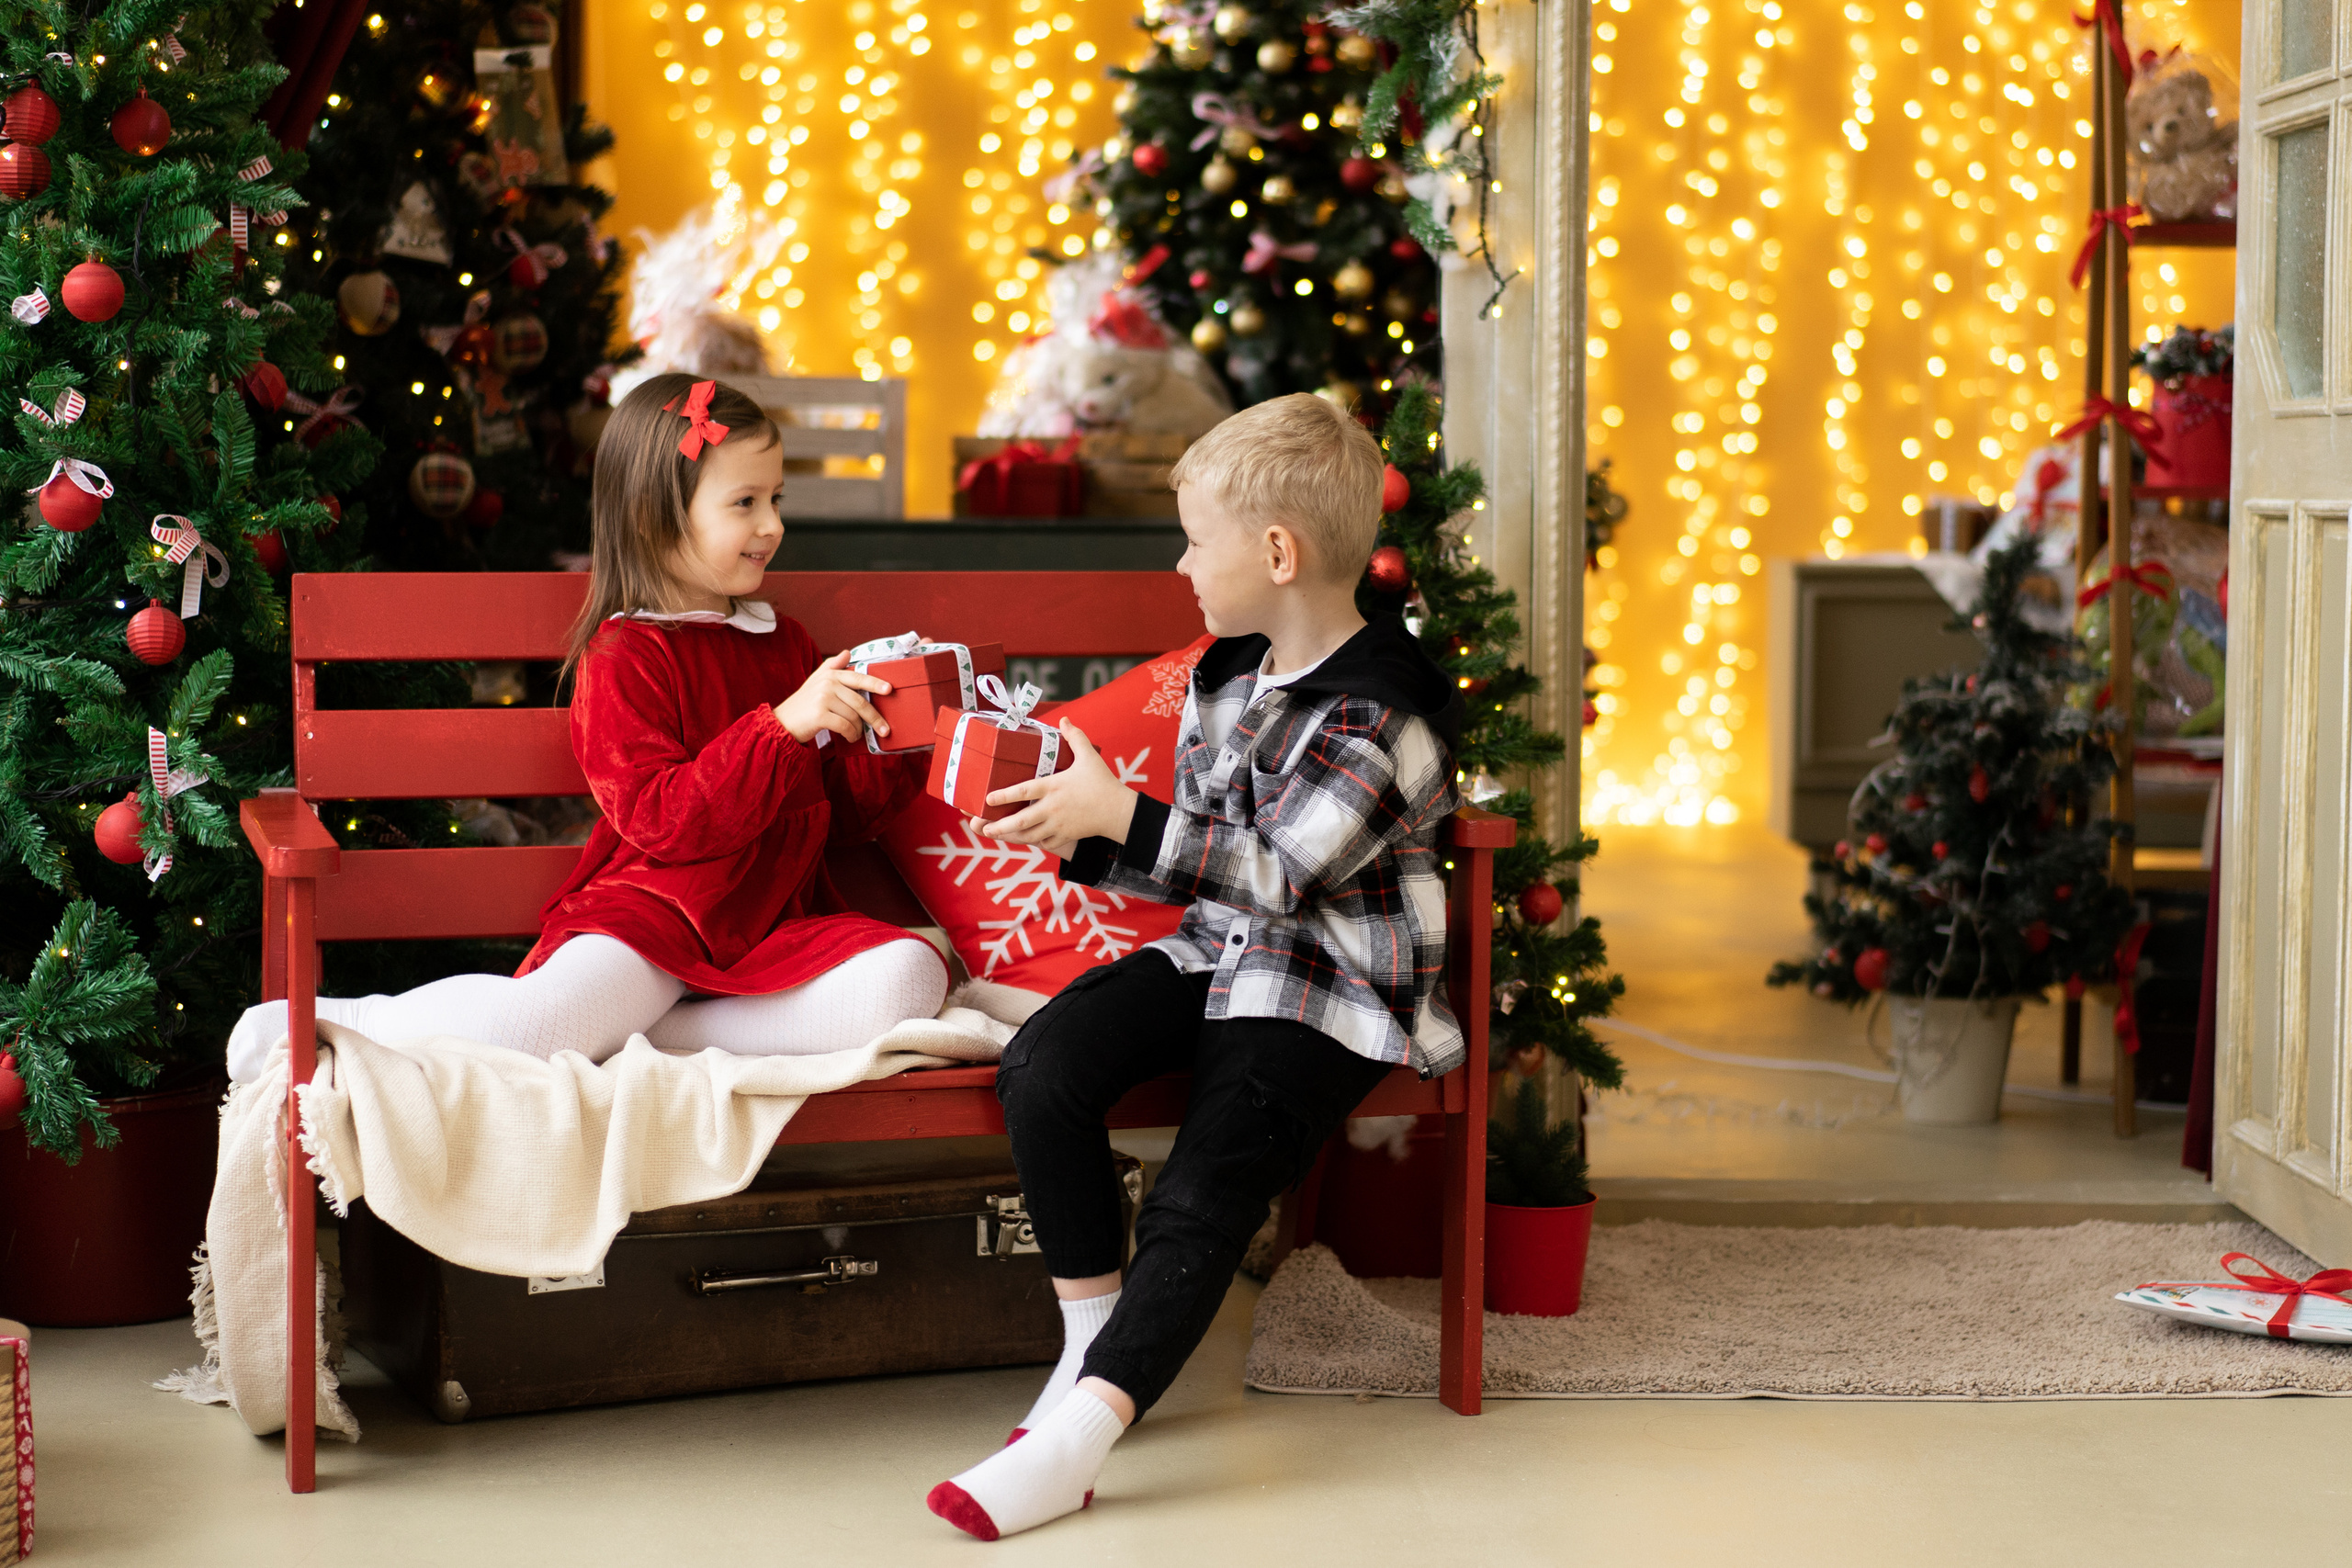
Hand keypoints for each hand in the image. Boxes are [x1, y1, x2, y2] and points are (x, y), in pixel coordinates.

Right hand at [775, 650, 892, 745]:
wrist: (783, 722)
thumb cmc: (804, 703)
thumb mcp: (816, 681)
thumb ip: (832, 666)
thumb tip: (847, 652)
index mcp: (830, 674)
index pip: (858, 678)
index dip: (875, 683)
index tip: (889, 690)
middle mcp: (827, 684)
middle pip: (859, 701)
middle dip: (874, 717)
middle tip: (885, 729)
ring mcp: (822, 698)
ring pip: (853, 716)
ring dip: (859, 730)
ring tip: (858, 735)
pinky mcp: (819, 714)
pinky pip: (845, 726)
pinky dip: (851, 735)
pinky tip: (851, 738)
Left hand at [978, 721, 1136, 858]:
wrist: (1119, 811)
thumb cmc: (1103, 782)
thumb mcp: (1089, 756)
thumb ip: (1075, 737)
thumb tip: (1064, 719)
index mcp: (1054, 786)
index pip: (1023, 790)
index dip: (1003, 795)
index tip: (987, 799)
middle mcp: (1053, 808)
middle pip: (1021, 820)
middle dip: (999, 826)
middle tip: (982, 827)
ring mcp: (1059, 824)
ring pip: (1029, 835)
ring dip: (1010, 837)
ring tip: (995, 835)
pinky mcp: (1066, 836)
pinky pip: (1046, 843)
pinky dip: (1035, 841)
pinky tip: (1028, 839)